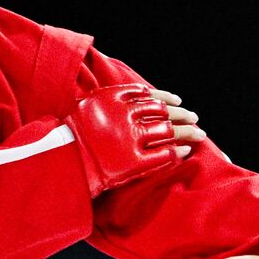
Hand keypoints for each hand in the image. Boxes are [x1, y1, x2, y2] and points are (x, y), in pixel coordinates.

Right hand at [73, 84, 199, 195]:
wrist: (60, 162)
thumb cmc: (71, 135)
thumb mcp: (90, 106)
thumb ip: (115, 99)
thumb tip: (143, 95)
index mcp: (114, 99)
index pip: (149, 96)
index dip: (167, 98)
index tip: (178, 101)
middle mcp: (124, 116)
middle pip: (163, 112)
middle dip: (182, 115)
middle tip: (194, 118)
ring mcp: (130, 140)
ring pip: (168, 132)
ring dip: (187, 132)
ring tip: (199, 133)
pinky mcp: (132, 163)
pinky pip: (163, 156)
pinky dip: (177, 152)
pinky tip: (186, 151)